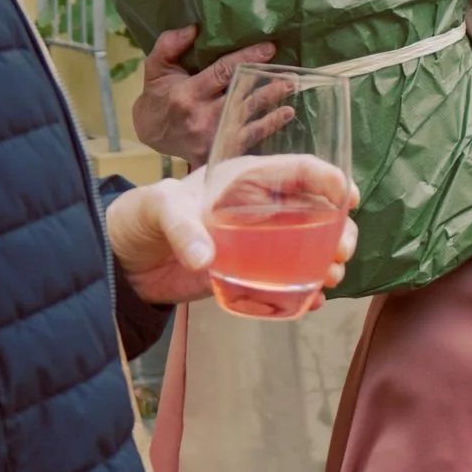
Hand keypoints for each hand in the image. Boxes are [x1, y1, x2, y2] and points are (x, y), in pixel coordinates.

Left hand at [106, 158, 359, 307]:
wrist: (124, 260)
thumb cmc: (142, 216)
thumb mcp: (160, 209)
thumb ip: (182, 228)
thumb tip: (205, 260)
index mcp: (245, 179)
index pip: (298, 170)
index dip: (329, 178)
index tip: (348, 196)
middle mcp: (260, 209)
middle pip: (315, 212)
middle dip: (338, 228)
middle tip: (342, 250)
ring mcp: (257, 244)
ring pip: (308, 247)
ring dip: (327, 260)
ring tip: (331, 277)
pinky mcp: (248, 274)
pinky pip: (286, 281)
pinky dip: (304, 291)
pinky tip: (313, 301)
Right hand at [132, 25, 276, 162]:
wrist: (150, 132)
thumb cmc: (158, 95)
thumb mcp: (155, 67)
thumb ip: (170, 44)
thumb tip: (194, 28)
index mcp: (187, 94)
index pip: (221, 74)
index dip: (246, 60)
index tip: (269, 48)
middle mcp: (200, 118)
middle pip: (240, 101)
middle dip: (266, 88)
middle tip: (290, 76)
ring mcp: (210, 138)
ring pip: (247, 122)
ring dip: (272, 107)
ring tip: (291, 91)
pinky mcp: (216, 152)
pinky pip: (246, 141)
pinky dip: (267, 128)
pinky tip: (285, 114)